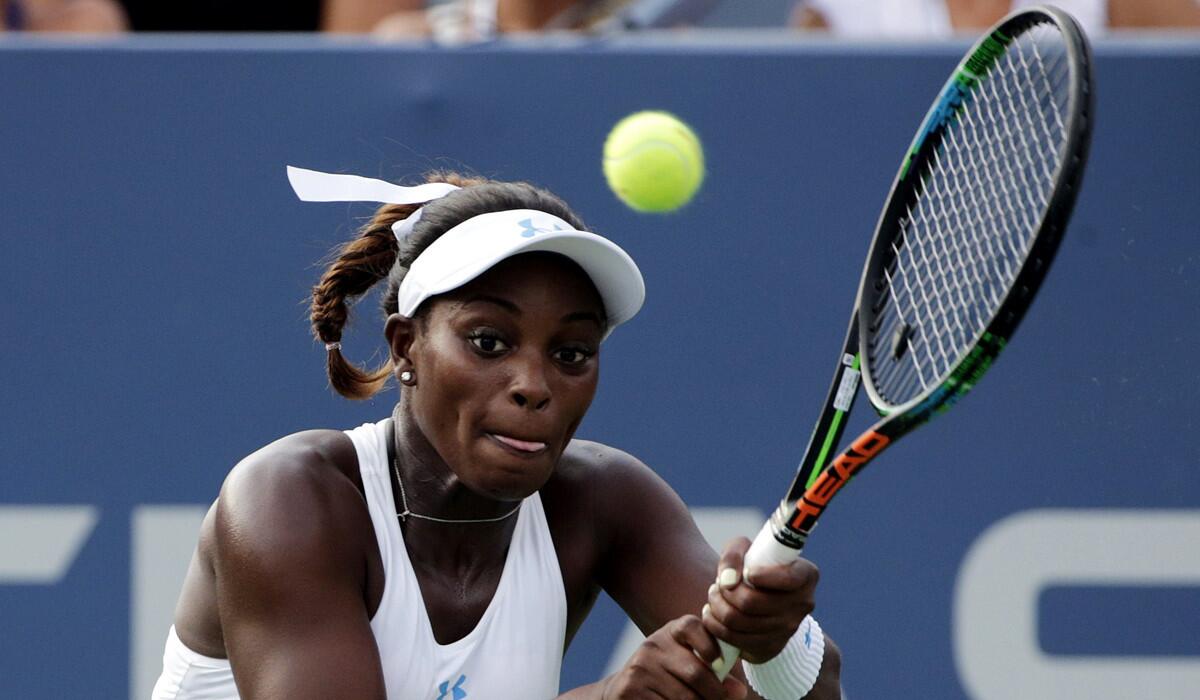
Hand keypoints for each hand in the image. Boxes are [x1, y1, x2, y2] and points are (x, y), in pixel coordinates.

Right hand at [602, 614, 747, 698]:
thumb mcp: (687, 662)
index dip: (711, 646)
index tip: (720, 665)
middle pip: (695, 672)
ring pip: (684, 697)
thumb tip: (738, 690)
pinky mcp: (630, 690)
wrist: (624, 689)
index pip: (693, 626)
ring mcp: (640, 668)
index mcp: (672, 632)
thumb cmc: (668, 675)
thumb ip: (715, 670)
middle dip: (715, 693)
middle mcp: (653, 645)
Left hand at [702, 536, 818, 663]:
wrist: (766, 602)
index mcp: (805, 576)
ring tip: (714, 596)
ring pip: (738, 621)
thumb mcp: (748, 550)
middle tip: (718, 584)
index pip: (787, 578)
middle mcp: (802, 604)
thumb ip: (735, 554)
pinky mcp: (771, 647)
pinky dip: (715, 625)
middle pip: (751, 602)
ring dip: (716, 606)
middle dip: (725, 592)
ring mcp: (788, 629)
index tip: (748, 572)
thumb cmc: (757, 567)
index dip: (763, 576)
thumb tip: (727, 580)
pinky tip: (712, 614)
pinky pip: (733, 638)